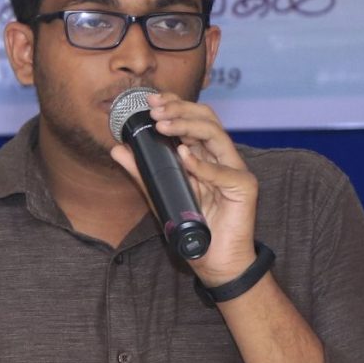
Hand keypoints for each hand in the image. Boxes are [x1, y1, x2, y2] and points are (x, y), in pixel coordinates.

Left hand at [112, 92, 259, 282]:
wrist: (213, 261)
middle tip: (155, 109)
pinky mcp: (245, 187)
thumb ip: (143, 172)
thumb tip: (118, 149)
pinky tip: (184, 156)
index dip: (175, 105)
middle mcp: (223, 157)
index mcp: (206, 155)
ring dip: (187, 126)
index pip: (194, 119)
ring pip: (216, 135)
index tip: (151, 101)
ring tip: (163, 125)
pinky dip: (201, 164)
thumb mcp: (161, 194)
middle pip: (207, 119)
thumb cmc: (192, 228)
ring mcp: (236, 170)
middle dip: (180, 109)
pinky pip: (222, 172)